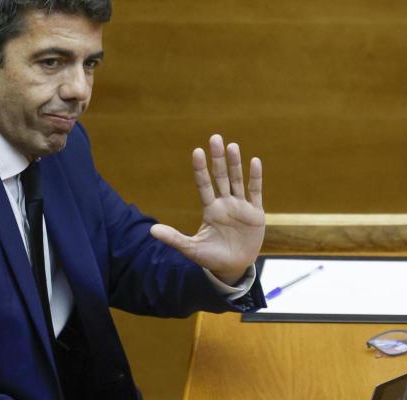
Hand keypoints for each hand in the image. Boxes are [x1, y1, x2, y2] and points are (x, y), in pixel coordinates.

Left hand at [150, 135, 264, 285]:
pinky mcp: (255, 213)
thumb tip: (151, 230)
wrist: (233, 268)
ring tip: (232, 146)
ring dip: (235, 164)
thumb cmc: (211, 257)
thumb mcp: (191, 248)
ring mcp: (240, 207)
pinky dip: (255, 177)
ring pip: (237, 180)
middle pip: (221, 176)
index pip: (204, 184)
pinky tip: (254, 161)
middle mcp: (225, 204)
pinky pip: (255, 192)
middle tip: (215, 137)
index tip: (197, 151)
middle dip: (218, 158)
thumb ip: (174, 238)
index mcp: (210, 209)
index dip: (201, 169)